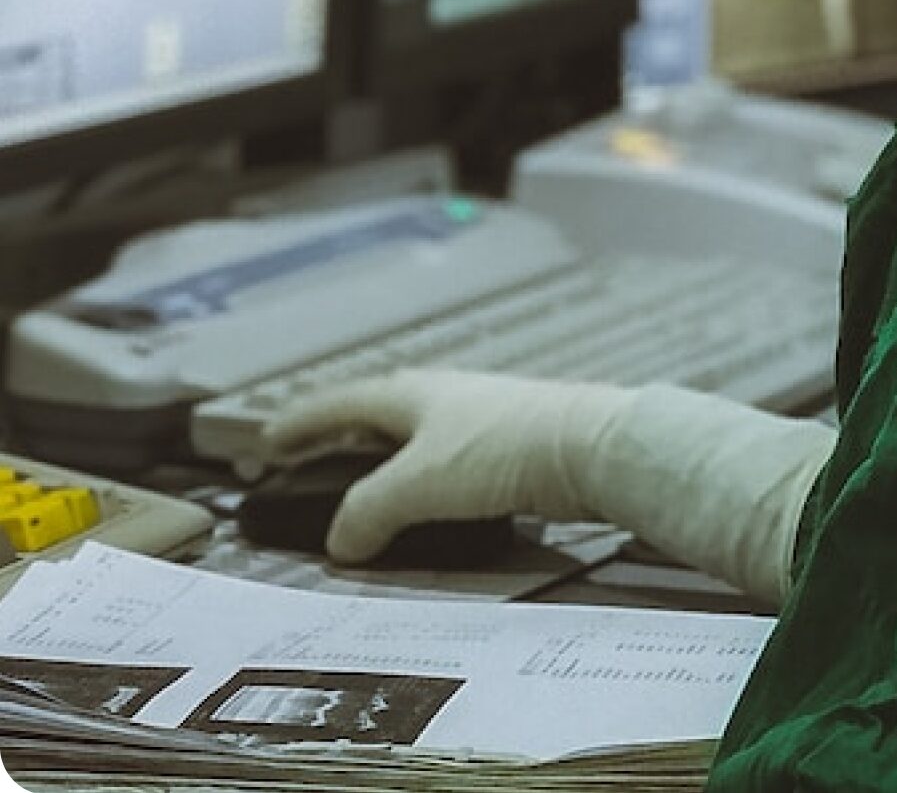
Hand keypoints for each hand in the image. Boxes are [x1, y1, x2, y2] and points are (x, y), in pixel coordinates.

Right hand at [261, 369, 837, 603]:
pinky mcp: (510, 447)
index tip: (263, 441)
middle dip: (339, 440)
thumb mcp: (418, 483)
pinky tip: (427, 509)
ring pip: (415, 440)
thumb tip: (338, 542)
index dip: (300, 423)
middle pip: (378, 415)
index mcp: (413, 393)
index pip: (340, 403)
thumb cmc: (502, 450)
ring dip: (382, 465)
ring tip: (361, 499)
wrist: (592, 446)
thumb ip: (367, 512)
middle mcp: (444, 397)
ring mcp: (480, 419)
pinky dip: (421, 484)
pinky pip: (446, 465)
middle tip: (306, 468)